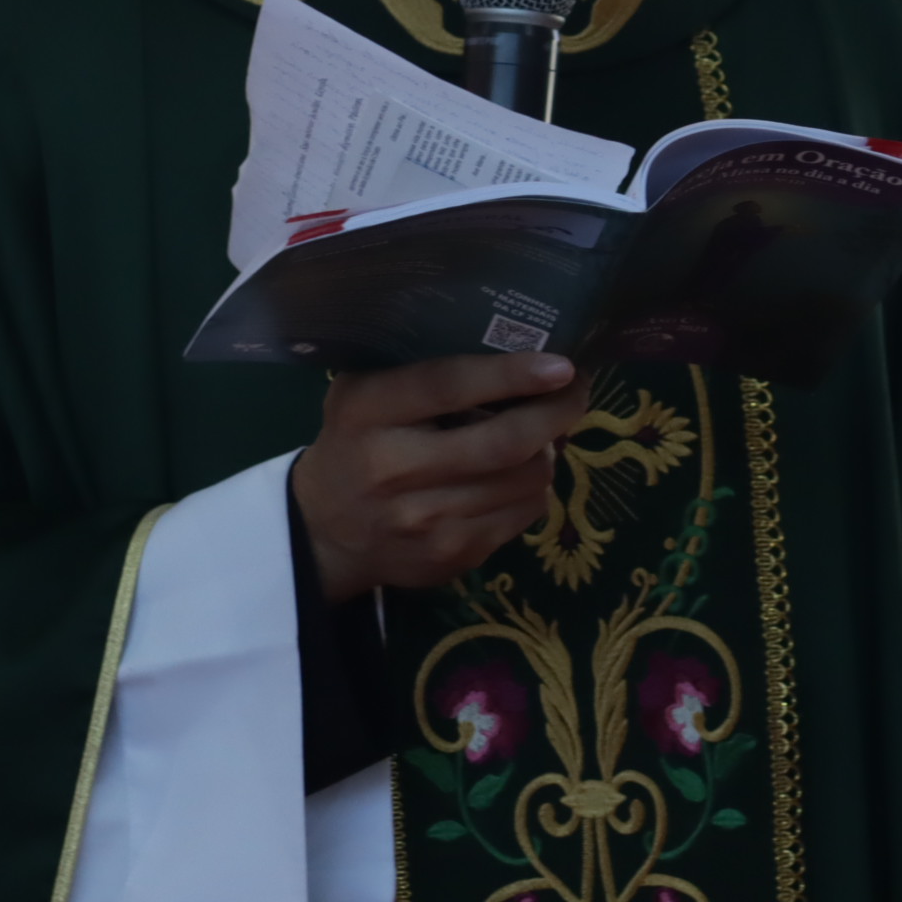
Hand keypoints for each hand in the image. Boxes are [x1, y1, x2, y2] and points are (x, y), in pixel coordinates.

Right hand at [292, 354, 592, 600]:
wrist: (324, 533)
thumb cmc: (355, 442)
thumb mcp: (363, 393)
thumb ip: (417, 369)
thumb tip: (510, 345)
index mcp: (367, 412)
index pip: (446, 386)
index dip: (510, 374)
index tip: (561, 364)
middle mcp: (393, 469)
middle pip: (501, 444)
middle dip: (555, 414)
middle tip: (577, 390)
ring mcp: (425, 521)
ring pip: (524, 482)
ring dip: (549, 451)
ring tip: (548, 430)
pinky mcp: (452, 556)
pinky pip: (522, 516)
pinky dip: (535, 488)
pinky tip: (523, 472)